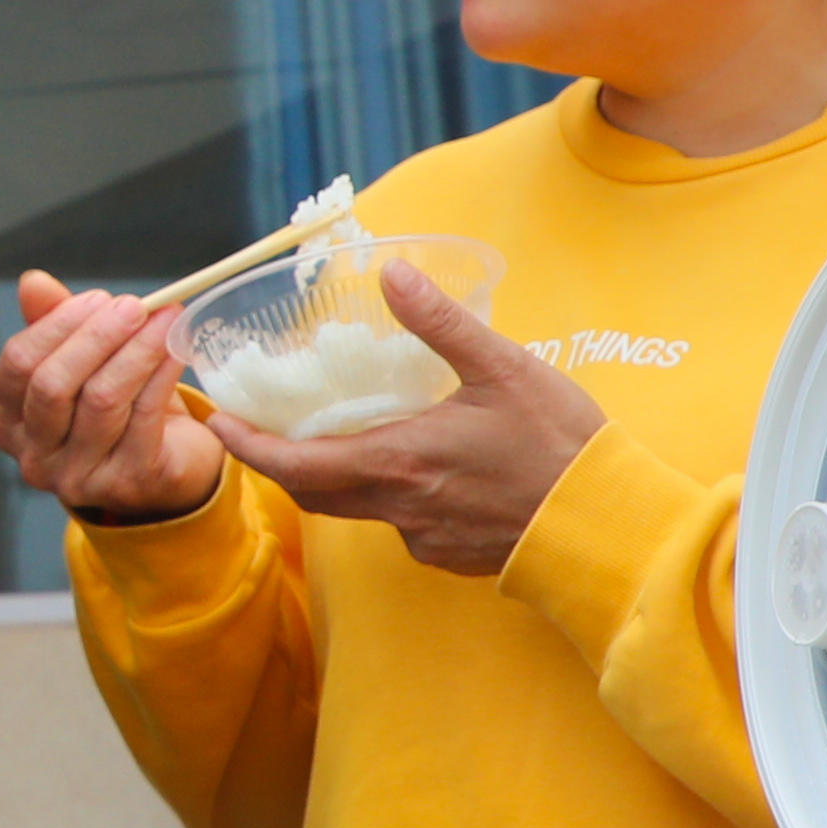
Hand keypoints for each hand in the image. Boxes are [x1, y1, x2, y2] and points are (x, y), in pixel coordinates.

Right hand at [0, 269, 225, 527]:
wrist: (169, 464)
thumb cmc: (119, 407)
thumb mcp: (84, 362)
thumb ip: (56, 322)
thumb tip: (32, 282)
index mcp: (10, 423)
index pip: (18, 365)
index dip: (57, 325)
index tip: (99, 298)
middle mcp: (35, 457)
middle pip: (53, 386)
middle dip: (97, 336)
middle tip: (134, 306)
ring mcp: (78, 477)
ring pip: (102, 400)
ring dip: (138, 350)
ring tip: (165, 319)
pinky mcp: (127, 483)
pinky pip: (144, 417)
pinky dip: (162, 374)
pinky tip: (176, 349)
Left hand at [199, 270, 603, 580]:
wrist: (606, 527)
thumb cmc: (560, 446)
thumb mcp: (501, 368)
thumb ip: (439, 323)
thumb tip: (392, 272)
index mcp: (398, 461)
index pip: (294, 465)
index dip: (248, 447)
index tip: (219, 423)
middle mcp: (399, 508)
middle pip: (314, 492)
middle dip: (281, 462)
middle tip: (264, 429)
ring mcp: (424, 538)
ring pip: (360, 507)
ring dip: (342, 474)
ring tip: (345, 433)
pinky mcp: (450, 555)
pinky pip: (403, 522)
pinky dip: (394, 492)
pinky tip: (423, 465)